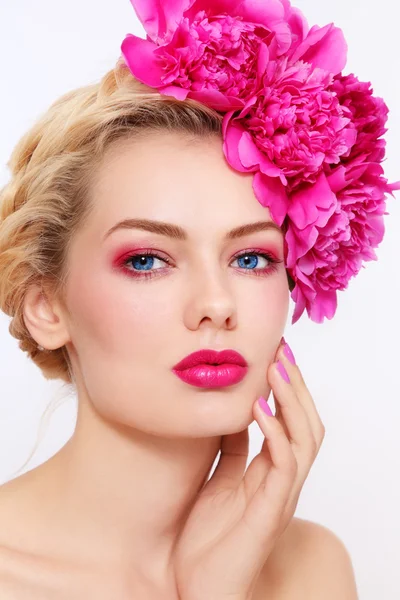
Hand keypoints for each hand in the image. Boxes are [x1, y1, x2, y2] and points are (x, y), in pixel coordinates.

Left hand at [172, 339, 325, 599]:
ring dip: (292, 401)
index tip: (273, 351)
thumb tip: (228, 412)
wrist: (199, 588)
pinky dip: (276, 434)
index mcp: (270, 470)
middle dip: (295, 384)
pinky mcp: (271, 511)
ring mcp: (280, 494)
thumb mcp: (218, 480)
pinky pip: (284, 465)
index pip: (290, 420)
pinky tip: (260, 410)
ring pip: (305, 438)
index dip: (286, 386)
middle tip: (281, 349)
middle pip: (306, 422)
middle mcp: (282, 479)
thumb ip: (231, 449)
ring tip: (276, 369)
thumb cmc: (208, 538)